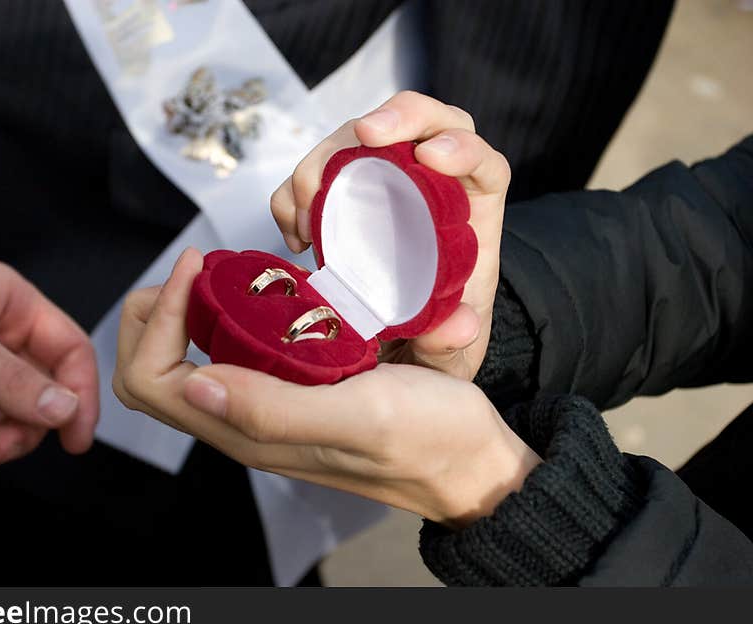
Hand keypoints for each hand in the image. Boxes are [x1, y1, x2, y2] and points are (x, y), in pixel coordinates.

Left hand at [113, 249, 538, 526]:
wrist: (470, 461)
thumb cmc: (427, 438)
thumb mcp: (358, 416)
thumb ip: (274, 409)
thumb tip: (194, 381)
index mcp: (248, 434)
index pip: (152, 381)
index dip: (158, 319)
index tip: (200, 267)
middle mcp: (243, 426)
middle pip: (153, 377)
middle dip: (153, 317)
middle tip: (195, 270)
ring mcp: (264, 413)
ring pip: (185, 367)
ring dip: (184, 316)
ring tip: (219, 274)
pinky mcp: (289, 397)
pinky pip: (229, 360)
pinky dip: (222, 321)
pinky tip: (260, 294)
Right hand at [270, 91, 510, 379]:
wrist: (395, 349)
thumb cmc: (430, 341)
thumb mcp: (449, 356)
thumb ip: (453, 343)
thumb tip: (458, 325)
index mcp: (469, 215)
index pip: (480, 161)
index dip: (461, 146)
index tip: (431, 157)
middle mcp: (428, 187)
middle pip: (422, 123)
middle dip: (395, 117)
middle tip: (364, 135)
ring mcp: (381, 183)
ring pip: (357, 140)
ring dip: (324, 163)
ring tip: (308, 222)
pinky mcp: (340, 195)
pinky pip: (312, 173)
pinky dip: (292, 194)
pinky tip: (294, 240)